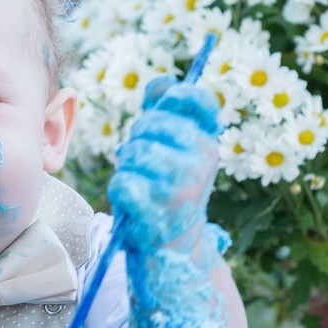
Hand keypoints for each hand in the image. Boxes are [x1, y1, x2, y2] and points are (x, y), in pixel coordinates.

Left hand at [107, 74, 220, 252]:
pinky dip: (120, 190)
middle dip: (136, 139)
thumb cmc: (170, 190)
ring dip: (127, 167)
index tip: (167, 104)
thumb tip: (163, 80)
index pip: (197, 100)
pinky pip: (122, 181)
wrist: (176, 247)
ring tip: (141, 184)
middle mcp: (201, 160)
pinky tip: (133, 201)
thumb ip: (167, 113)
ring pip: (132, 152)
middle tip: (145, 162)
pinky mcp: (156, 209)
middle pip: (149, 123)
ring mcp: (180, 185)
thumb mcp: (178, 151)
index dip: (177, 96)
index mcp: (208, 142)